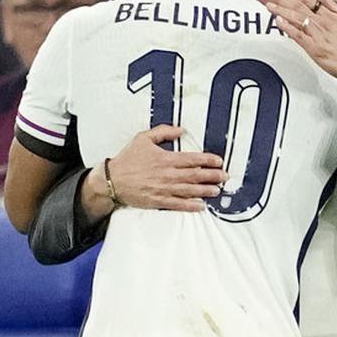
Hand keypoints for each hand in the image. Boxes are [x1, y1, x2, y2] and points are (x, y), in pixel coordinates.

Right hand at [106, 125, 227, 212]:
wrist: (112, 180)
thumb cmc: (127, 160)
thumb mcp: (144, 138)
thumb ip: (163, 132)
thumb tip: (180, 130)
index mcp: (166, 159)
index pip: (192, 159)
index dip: (208, 160)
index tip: (218, 161)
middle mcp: (168, 174)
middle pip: (195, 175)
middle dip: (212, 176)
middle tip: (224, 176)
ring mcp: (164, 189)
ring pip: (190, 190)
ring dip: (205, 190)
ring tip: (217, 190)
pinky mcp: (159, 201)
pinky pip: (178, 204)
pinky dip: (191, 205)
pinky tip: (201, 206)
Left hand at [264, 0, 336, 85]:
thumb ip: (329, 3)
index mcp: (328, 14)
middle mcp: (321, 21)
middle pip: (298, 6)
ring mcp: (317, 34)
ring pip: (297, 18)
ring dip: (281, 10)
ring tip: (269, 4)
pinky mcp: (314, 47)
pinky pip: (298, 35)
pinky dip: (288, 27)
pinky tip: (279, 21)